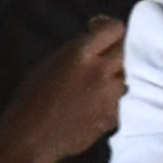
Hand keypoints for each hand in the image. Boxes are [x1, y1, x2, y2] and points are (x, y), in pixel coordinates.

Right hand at [2, 19, 129, 162]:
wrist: (33, 135)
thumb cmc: (33, 97)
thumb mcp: (53, 63)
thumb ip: (79, 50)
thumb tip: (95, 37)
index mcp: (81, 54)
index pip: (114, 29)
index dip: (110, 27)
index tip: (101, 31)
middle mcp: (102, 71)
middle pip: (128, 50)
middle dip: (119, 48)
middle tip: (106, 54)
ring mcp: (113, 94)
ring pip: (129, 75)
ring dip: (119, 74)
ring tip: (101, 79)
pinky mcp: (117, 114)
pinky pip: (125, 97)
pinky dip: (116, 95)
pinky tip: (99, 99)